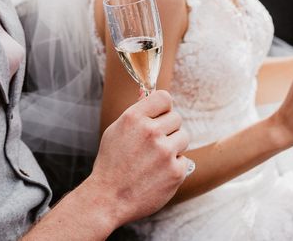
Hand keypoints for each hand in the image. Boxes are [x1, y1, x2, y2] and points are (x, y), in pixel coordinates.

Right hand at [88, 90, 190, 225]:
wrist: (108, 199)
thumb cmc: (111, 164)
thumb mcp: (116, 130)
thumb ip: (135, 113)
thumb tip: (145, 93)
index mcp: (134, 118)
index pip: (164, 97)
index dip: (163, 107)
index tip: (159, 116)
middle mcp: (151, 132)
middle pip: (176, 118)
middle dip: (168, 129)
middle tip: (154, 143)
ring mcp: (165, 152)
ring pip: (183, 137)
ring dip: (173, 146)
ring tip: (156, 159)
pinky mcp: (176, 172)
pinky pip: (184, 159)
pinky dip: (174, 166)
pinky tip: (158, 173)